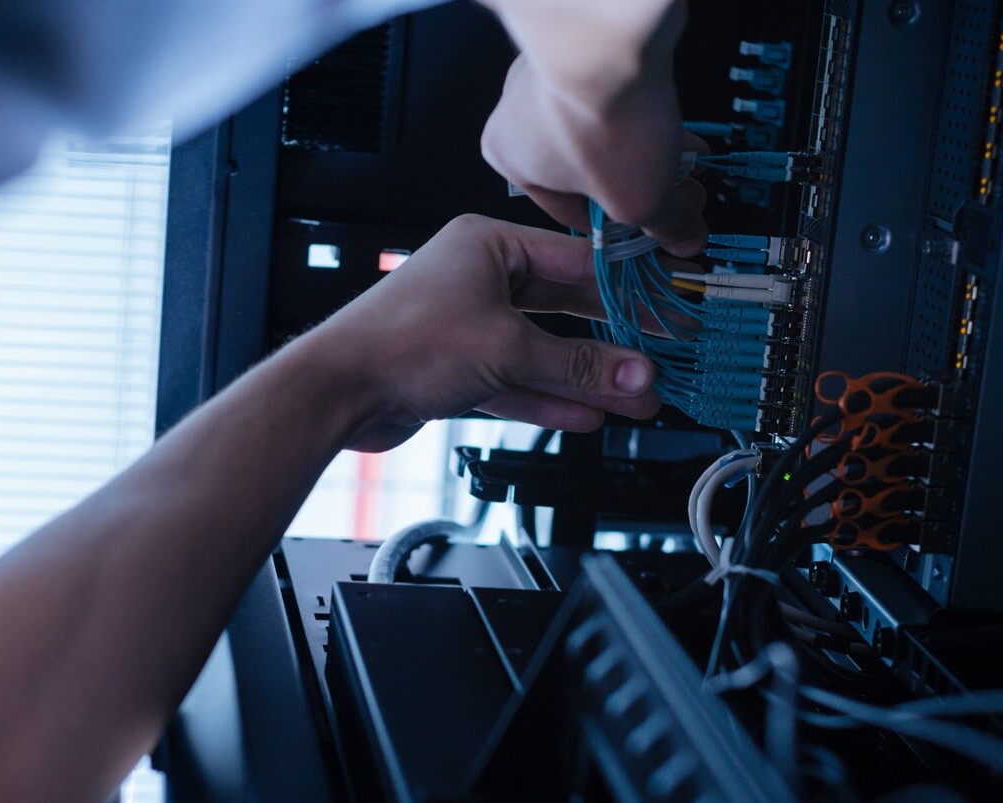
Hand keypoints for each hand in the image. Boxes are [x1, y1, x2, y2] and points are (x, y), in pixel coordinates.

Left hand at [290, 214, 662, 451]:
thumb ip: (579, 364)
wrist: (337, 391)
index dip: (627, 289)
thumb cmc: (400, 343)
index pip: (577, 261)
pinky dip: (549, 397)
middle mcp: (477, 277)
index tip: (665, 308)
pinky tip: (588, 414)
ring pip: (543, 350)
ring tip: (634, 397)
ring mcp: (466, 324)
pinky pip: (517, 380)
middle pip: (563, 308)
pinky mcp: (456, 367)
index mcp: (488, 245)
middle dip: (612, 341)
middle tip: (658, 358)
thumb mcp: (508, 348)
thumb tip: (634, 371)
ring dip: (587, 377)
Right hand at [478, 0, 707, 255]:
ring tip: (688, 163)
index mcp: (511, 161)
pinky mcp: (580, 47)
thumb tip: (685, 237)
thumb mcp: (640, 200)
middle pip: (592, 171)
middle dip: (640, 187)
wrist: (610, 40)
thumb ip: (665, 225)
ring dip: (648, 153)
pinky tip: (681, 128)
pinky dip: (645, 115)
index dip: (619, 230)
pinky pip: (616, 97)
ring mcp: (546, 75)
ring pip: (605, 132)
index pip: (570, 212)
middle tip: (678, 198)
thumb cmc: (600, 124)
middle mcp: (517, 115)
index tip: (649, 233)